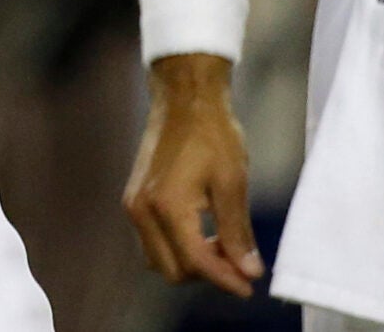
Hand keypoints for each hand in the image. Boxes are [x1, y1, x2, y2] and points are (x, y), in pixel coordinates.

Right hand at [124, 55, 262, 297]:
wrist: (184, 97)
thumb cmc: (212, 131)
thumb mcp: (232, 181)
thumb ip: (237, 231)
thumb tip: (249, 270)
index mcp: (167, 206)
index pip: (196, 262)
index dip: (225, 279)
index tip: (249, 286)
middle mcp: (142, 212)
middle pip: (172, 271)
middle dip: (206, 273)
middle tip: (238, 261)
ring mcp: (134, 206)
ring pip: (159, 260)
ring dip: (190, 262)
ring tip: (222, 244)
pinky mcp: (134, 200)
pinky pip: (152, 241)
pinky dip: (177, 246)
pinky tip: (202, 231)